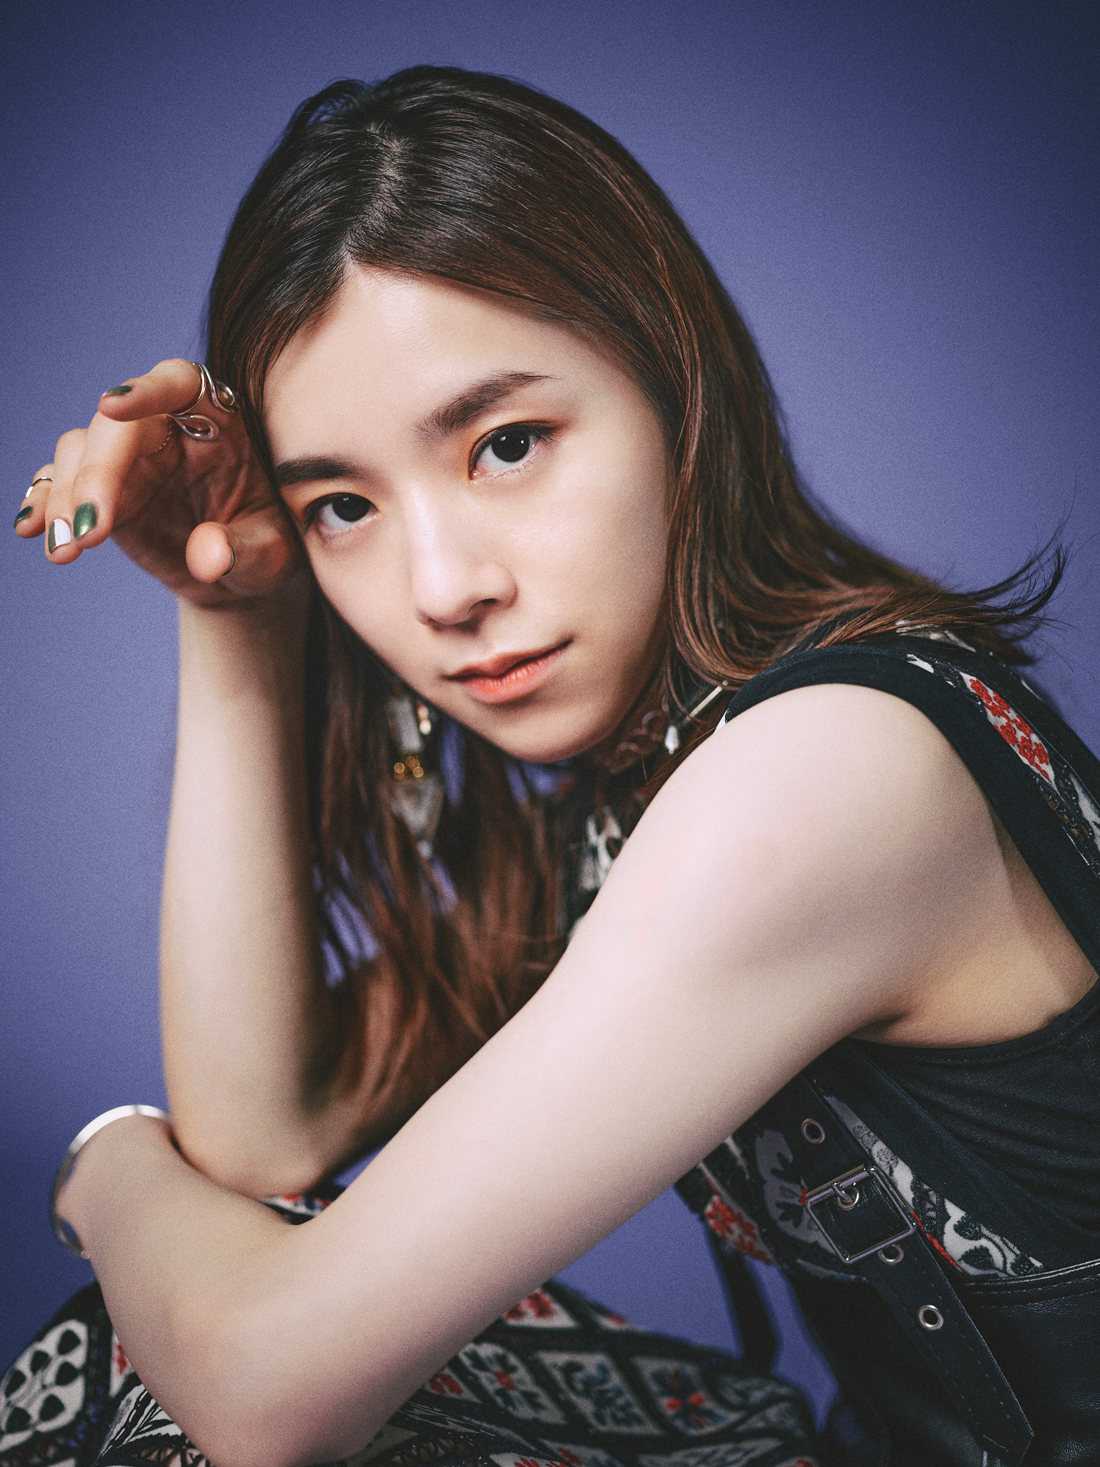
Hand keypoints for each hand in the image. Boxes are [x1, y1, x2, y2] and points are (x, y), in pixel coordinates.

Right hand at [15, 358, 304, 605]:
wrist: (240, 578)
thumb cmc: (266, 551)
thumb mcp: (271, 555)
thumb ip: (245, 551)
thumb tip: (207, 557)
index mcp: (219, 422)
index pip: (181, 385)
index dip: (147, 390)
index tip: (112, 405)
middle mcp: (167, 427)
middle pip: (118, 427)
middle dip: (97, 474)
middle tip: (91, 531)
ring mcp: (130, 456)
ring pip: (80, 450)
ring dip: (65, 498)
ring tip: (67, 550)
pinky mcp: (100, 486)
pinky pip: (61, 481)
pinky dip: (44, 503)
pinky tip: (32, 530)